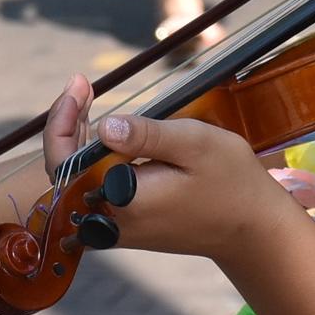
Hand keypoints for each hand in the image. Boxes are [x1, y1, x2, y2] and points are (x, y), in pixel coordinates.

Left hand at [42, 76, 285, 262]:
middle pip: (67, 170)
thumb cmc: (231, 183)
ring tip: (85, 100)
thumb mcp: (194, 145)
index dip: (61, 120)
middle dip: (68, 123)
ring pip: (79, 181)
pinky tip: (104, 134)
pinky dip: (94, 159)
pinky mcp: (130, 228)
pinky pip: (97, 191)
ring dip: (78, 139)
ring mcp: (120, 228)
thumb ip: (147, 135)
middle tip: (80, 84)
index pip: (65, 162)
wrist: (253, 230)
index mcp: (122, 199)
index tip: (77, 85)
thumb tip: (104, 126)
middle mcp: (112, 221)